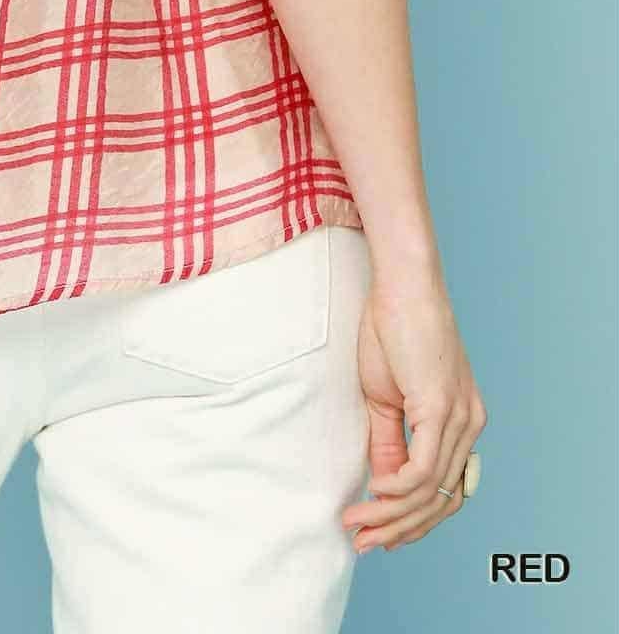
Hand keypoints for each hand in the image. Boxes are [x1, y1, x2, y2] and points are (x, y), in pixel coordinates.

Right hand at [341, 271, 487, 552]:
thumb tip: (383, 486)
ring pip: (432, 491)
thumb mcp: (385, 396)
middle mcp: (469, 425)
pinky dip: (397, 490)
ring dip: (391, 516)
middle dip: (399, 529)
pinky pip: (423, 468)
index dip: (413, 520)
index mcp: (462, 420)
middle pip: (441, 500)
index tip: (378, 534)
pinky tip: (373, 495)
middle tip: (362, 543)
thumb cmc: (391, 327)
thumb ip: (388, 441)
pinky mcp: (440, 408)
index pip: (446, 490)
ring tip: (357, 525)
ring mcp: (459, 417)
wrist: (401, 283)